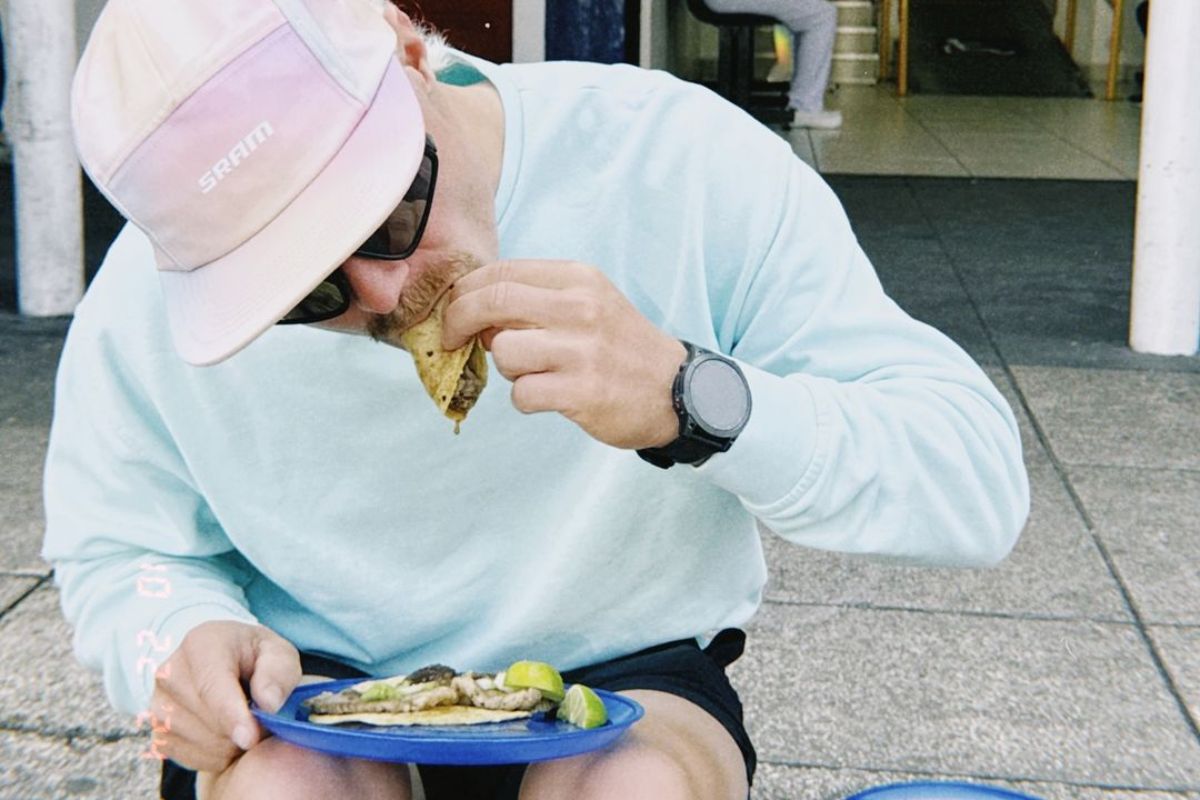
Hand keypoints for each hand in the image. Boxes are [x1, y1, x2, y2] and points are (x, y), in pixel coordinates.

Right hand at [145, 621, 300, 772]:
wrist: (224, 661)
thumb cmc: (255, 657)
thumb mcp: (278, 652)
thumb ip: (279, 672)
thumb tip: (269, 703)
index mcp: (201, 645)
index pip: (211, 686)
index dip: (231, 716)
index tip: (251, 739)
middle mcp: (170, 673)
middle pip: (208, 720)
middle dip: (243, 729)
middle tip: (264, 717)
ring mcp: (158, 704)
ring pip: (201, 744)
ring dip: (232, 744)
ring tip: (246, 721)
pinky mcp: (158, 731)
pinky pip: (192, 758)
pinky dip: (217, 755)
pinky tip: (228, 734)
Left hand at [444, 260, 686, 449]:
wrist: (676, 390)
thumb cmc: (621, 347)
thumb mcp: (589, 303)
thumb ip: (538, 300)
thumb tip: (477, 313)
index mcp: (579, 279)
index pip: (502, 272)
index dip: (466, 291)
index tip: (455, 310)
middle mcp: (581, 308)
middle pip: (492, 303)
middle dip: (458, 321)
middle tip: (453, 340)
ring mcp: (583, 351)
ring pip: (505, 352)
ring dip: (506, 368)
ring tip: (533, 373)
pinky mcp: (583, 392)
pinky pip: (522, 394)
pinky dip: (526, 399)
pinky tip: (549, 396)